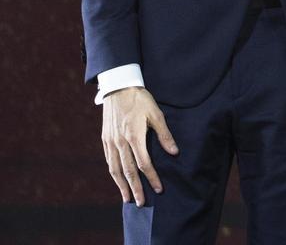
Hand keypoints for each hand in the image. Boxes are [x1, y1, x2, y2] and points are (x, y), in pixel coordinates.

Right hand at [101, 87, 178, 205]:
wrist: (118, 87)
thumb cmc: (140, 100)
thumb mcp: (156, 114)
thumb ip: (164, 134)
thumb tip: (174, 152)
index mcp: (134, 136)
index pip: (144, 164)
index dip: (152, 178)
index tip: (159, 189)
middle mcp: (120, 142)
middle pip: (128, 171)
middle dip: (135, 188)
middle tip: (141, 203)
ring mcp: (110, 141)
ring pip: (115, 169)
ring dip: (121, 185)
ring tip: (127, 198)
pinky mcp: (105, 139)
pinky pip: (108, 161)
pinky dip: (113, 173)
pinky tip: (118, 180)